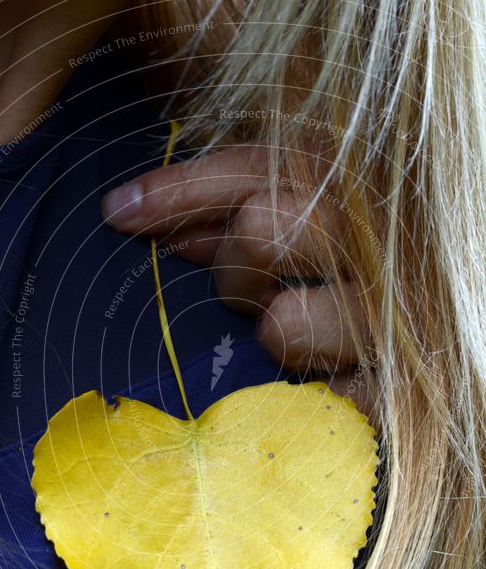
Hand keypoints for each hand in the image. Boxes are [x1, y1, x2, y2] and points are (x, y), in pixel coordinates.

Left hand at [101, 144, 375, 419]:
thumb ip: (238, 205)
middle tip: (248, 288)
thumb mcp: (308, 219)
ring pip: (283, 325)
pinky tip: (327, 382)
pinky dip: (312, 395)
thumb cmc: (359, 279)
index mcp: (364, 190)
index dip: (183, 188)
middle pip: (262, 232)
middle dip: (235, 266)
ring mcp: (395, 322)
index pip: (258, 170)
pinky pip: (323, 397)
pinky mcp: (400, 393)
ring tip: (300, 338)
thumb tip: (151, 220)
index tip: (121, 211)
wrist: (448, 351)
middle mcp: (384, 245)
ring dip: (277, 333)